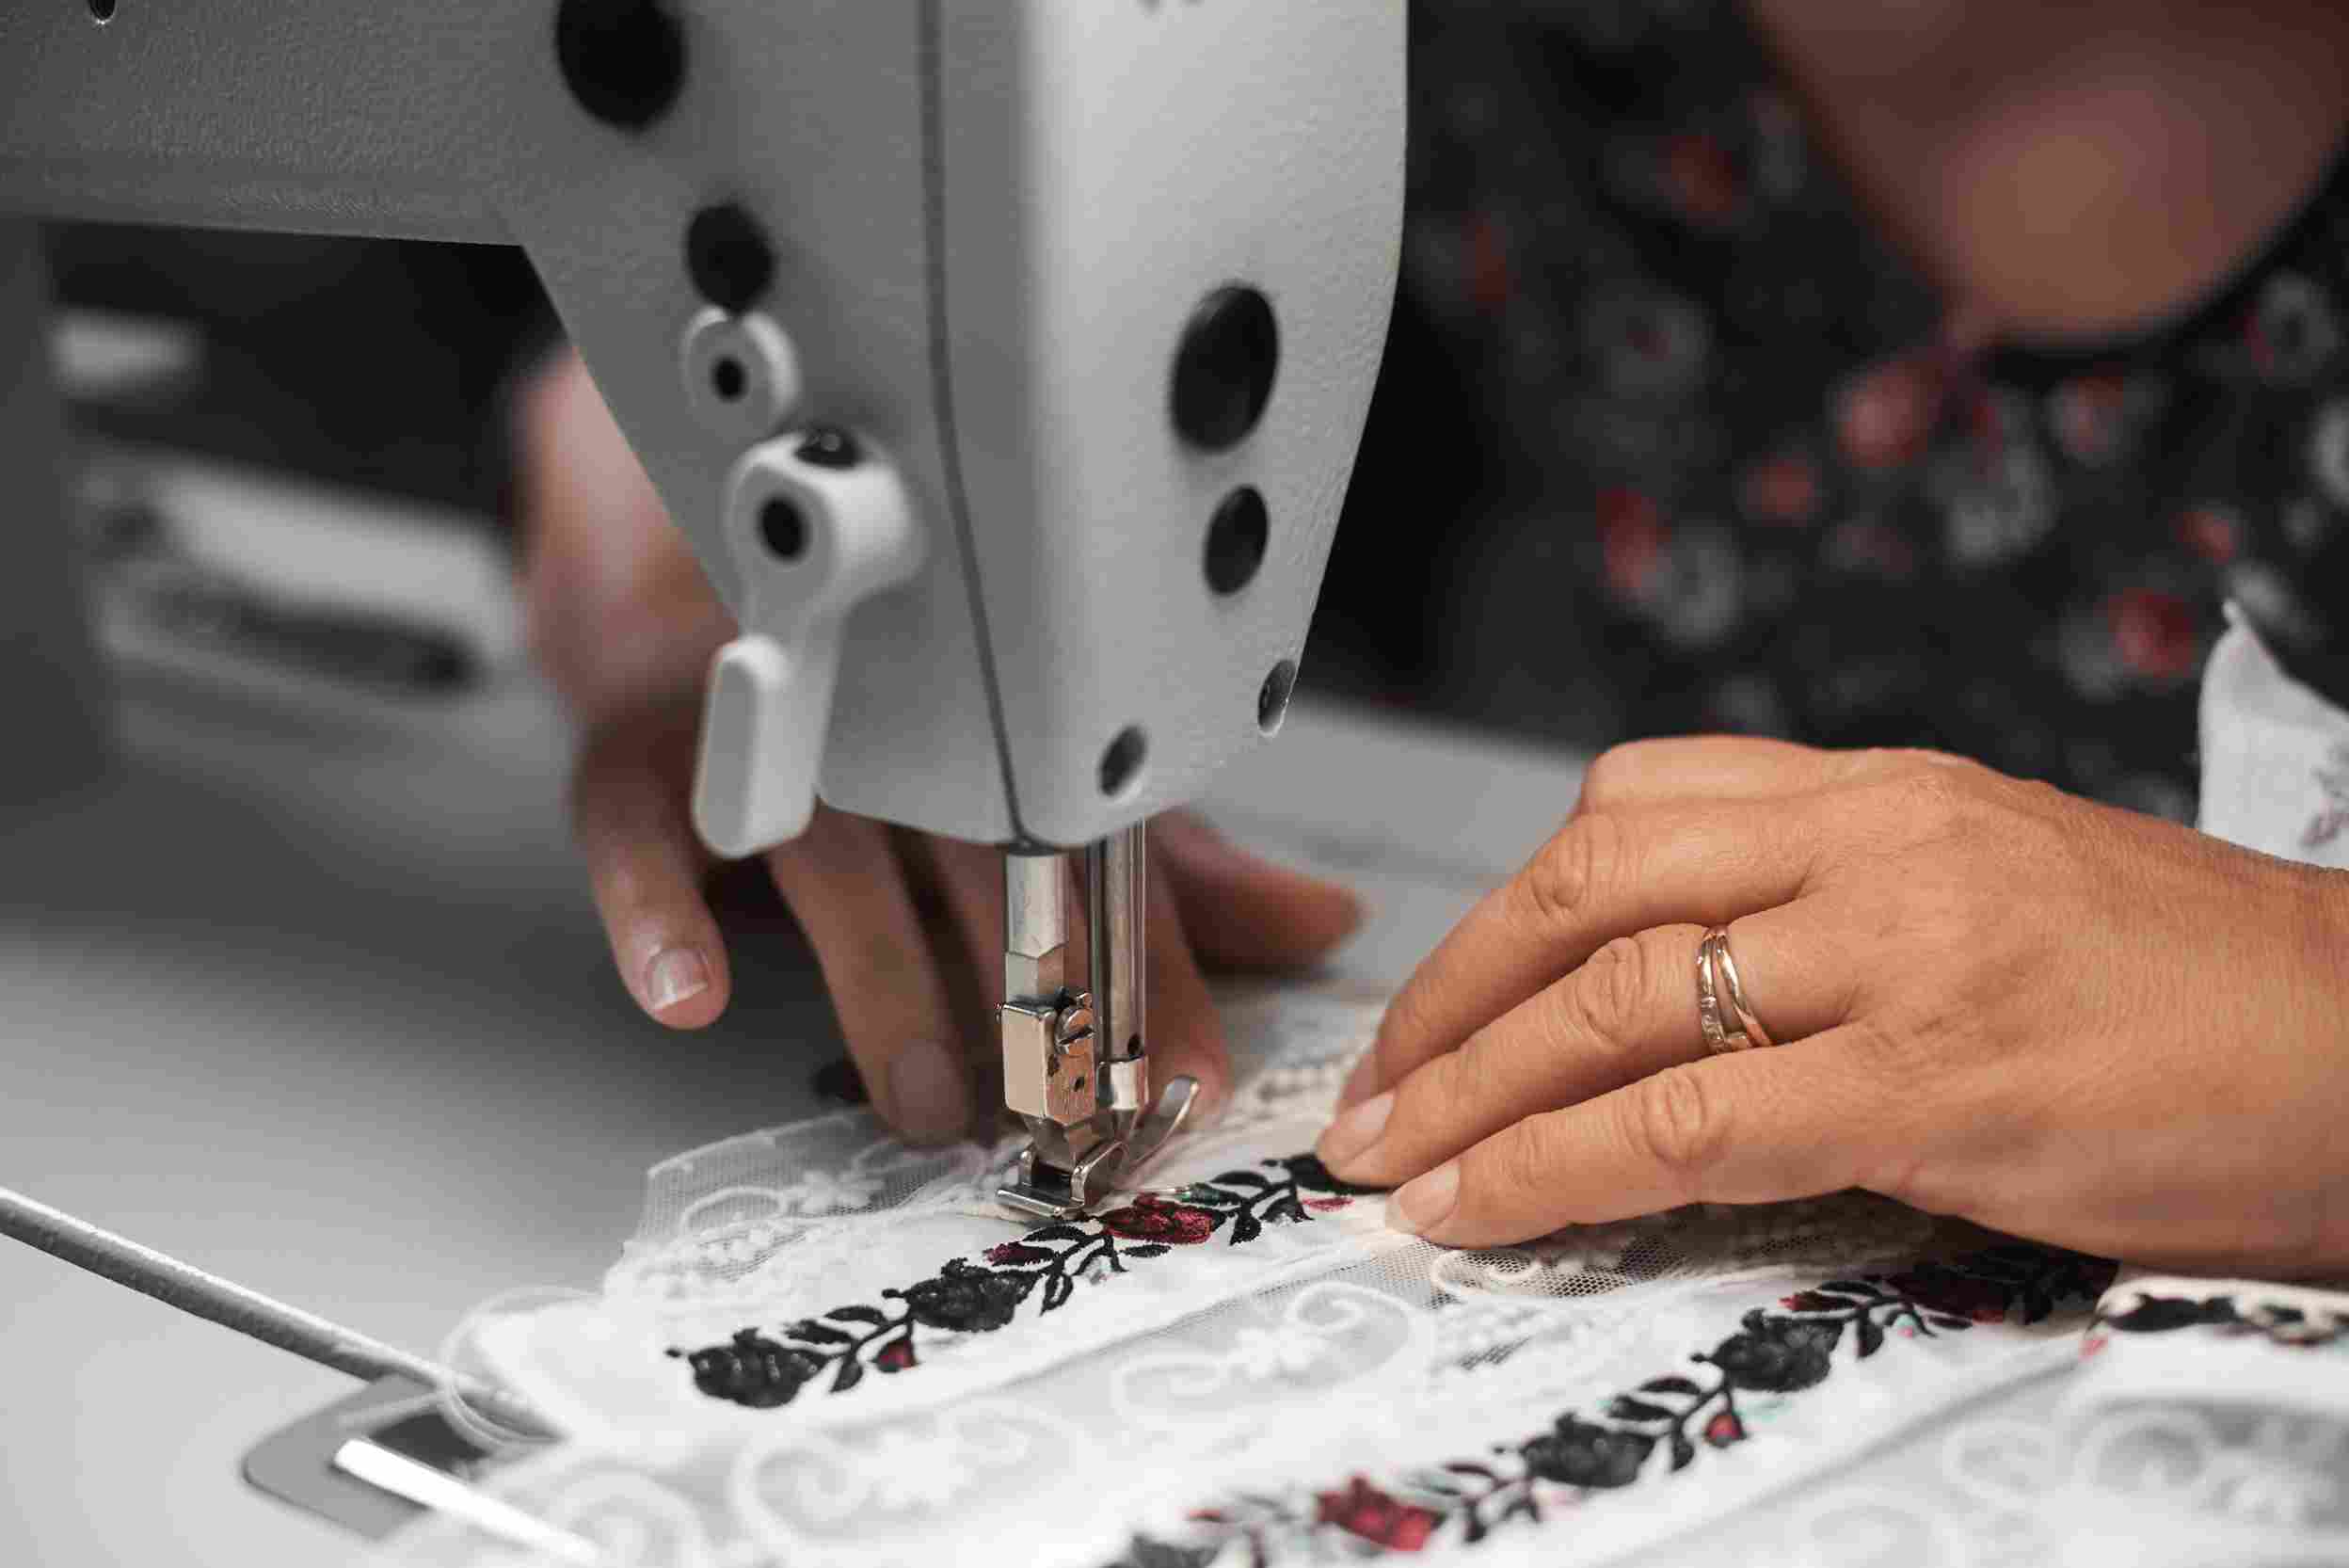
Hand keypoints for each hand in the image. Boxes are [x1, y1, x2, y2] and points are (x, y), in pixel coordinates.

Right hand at [516, 348, 1362, 1141]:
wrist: (704, 603)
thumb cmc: (893, 719)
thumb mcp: (1038, 791)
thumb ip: (1173, 872)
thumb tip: (1322, 924)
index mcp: (1003, 744)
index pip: (1105, 862)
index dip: (1158, 974)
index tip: (1192, 1080)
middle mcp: (898, 739)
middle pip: (983, 865)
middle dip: (1036, 992)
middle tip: (1067, 1108)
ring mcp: (774, 750)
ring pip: (840, 861)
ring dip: (887, 985)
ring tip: (925, 1098)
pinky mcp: (648, 761)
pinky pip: (647, 836)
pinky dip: (663, 913)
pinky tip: (693, 993)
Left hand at [1317, 736, 2348, 1273]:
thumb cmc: (2196, 988)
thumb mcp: (1994, 888)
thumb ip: (1840, 904)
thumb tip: (1682, 978)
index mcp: (1884, 790)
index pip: (1629, 808)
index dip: (1503, 911)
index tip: (1438, 997)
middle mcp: (1876, 844)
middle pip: (1585, 885)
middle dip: (1448, 998)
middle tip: (1374, 1090)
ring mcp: (1902, 953)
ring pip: (1613, 999)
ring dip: (1470, 1088)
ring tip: (1390, 1161)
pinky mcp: (1936, 1079)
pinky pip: (1690, 1121)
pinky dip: (1556, 1167)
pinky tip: (1482, 1207)